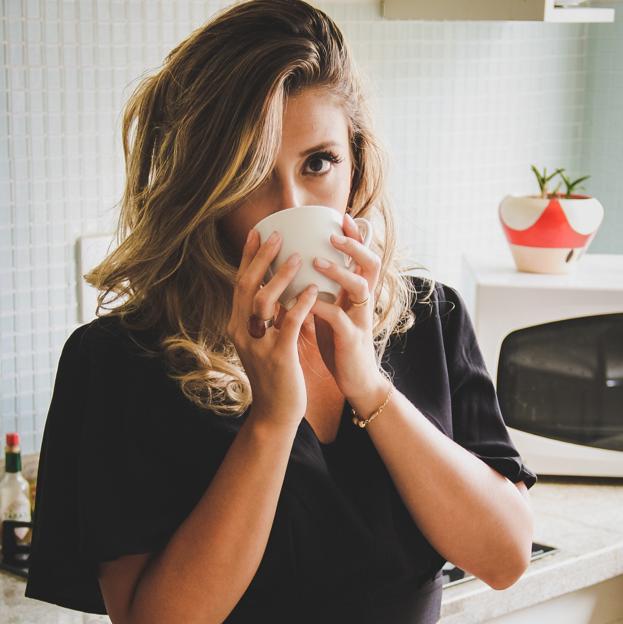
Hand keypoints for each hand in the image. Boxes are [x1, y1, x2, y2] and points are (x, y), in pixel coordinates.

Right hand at [227, 228, 318, 429]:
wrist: (276, 412)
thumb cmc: (276, 374)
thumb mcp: (266, 340)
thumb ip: (269, 317)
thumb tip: (280, 288)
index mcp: (238, 325)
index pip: (240, 284)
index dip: (248, 257)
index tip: (258, 232)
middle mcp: (241, 331)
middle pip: (246, 286)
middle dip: (260, 257)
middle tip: (276, 234)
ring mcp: (257, 344)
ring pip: (264, 301)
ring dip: (280, 276)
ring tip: (297, 256)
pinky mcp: (277, 356)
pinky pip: (288, 323)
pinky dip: (299, 303)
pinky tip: (312, 289)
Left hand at [309, 212, 383, 399]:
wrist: (355, 381)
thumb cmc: (339, 344)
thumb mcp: (334, 311)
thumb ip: (326, 290)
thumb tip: (302, 267)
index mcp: (357, 293)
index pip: (363, 257)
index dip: (356, 236)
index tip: (341, 216)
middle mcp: (363, 302)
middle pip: (371, 263)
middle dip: (355, 245)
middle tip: (334, 234)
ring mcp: (360, 319)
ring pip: (359, 287)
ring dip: (340, 271)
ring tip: (318, 260)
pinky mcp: (352, 339)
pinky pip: (340, 318)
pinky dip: (322, 307)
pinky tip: (305, 301)